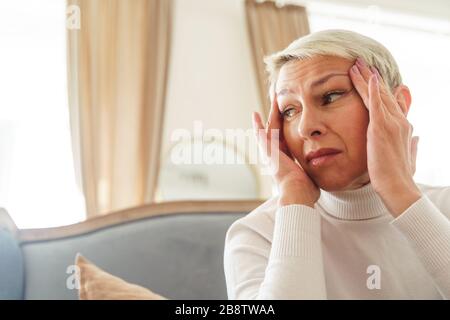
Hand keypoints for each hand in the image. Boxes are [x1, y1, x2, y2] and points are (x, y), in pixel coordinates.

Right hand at [252, 87, 319, 208]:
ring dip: (270, 115)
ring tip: (272, 101)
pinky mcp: (267, 151)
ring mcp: (269, 154)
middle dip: (276, 117)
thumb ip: (314, 170)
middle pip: (275, 132)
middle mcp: (274, 157)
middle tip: (278, 103)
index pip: (284, 141)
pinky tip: (255, 115)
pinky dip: (257, 125)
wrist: (297, 194)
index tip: (288, 119)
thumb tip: (322, 168)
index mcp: (285, 161)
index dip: (285, 129)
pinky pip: (261, 135)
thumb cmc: (306, 191)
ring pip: (269, 129)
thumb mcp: (311, 175)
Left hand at [349, 57, 421, 215]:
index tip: (373, 76)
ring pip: (377, 95)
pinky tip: (367, 76)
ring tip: (357, 64)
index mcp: (403, 127)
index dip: (381, 88)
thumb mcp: (408, 156)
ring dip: (366, 78)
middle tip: (361, 63)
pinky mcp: (381, 128)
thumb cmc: (400, 175)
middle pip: (383, 94)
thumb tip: (417, 138)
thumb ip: (412, 145)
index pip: (390, 102)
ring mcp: (391, 123)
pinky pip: (376, 104)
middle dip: (371, 77)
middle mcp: (398, 121)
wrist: (397, 186)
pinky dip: (371, 89)